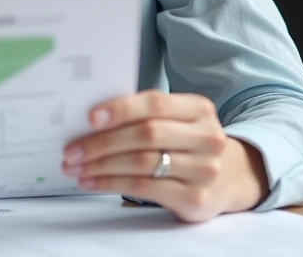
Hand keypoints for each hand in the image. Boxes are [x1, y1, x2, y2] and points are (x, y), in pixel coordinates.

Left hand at [61, 90, 268, 221]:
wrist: (231, 176)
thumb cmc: (187, 141)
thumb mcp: (178, 120)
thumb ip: (145, 114)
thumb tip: (90, 119)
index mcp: (199, 109)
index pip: (156, 103)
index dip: (121, 109)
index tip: (90, 117)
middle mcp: (207, 138)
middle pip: (146, 135)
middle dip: (102, 142)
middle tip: (71, 149)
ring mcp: (204, 170)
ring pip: (141, 163)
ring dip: (101, 165)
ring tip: (75, 166)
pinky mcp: (195, 198)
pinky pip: (144, 188)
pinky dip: (111, 184)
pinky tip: (92, 182)